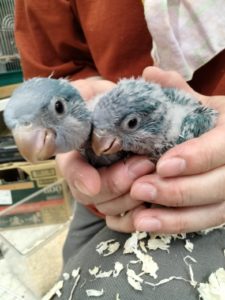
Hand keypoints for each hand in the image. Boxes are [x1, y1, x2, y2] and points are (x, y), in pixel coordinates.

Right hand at [56, 78, 154, 218]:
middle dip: (117, 184)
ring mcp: (105, 190)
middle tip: (144, 164)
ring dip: (132, 196)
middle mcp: (87, 175)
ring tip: (154, 171)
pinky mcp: (124, 199)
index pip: (70, 170)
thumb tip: (78, 94)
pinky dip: (141, 209)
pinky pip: (127, 217)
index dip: (79, 178)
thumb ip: (83, 94)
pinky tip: (157, 194)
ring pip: (110, 208)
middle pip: (92, 195)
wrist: (132, 119)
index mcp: (74, 153)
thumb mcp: (94, 93)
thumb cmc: (111, 105)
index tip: (92, 184)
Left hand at [107, 66, 224, 233]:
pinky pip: (204, 223)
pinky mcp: (223, 207)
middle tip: (140, 189)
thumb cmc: (215, 122)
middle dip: (179, 191)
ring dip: (174, 219)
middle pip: (219, 186)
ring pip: (213, 212)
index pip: (222, 148)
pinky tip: (147, 227)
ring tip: (139, 220)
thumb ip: (177, 92)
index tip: (163, 164)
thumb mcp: (202, 104)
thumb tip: (150, 73)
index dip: (196, 158)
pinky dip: (176, 226)